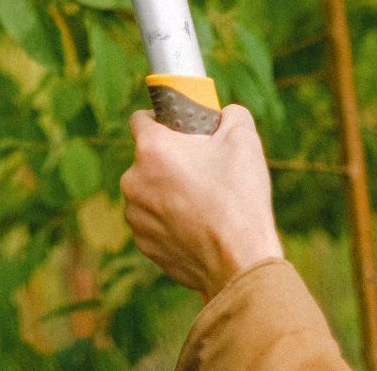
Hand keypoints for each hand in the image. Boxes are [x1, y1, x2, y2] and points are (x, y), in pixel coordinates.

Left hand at [120, 104, 283, 296]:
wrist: (241, 262)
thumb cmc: (239, 198)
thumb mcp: (244, 139)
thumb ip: (230, 114)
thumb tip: (223, 115)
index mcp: (151, 149)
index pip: (140, 119)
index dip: (162, 120)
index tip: (181, 130)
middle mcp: (133, 180)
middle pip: (148, 158)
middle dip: (170, 160)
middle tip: (203, 170)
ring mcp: (135, 215)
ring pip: (150, 191)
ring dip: (168, 192)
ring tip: (203, 203)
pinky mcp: (143, 243)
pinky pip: (154, 221)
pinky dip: (170, 221)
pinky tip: (198, 227)